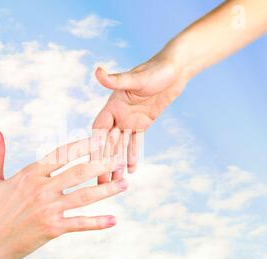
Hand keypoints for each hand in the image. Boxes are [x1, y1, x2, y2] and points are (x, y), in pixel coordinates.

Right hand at [0, 130, 127, 258]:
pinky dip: (98, 222)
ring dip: (107, 190)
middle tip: (121, 158)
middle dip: (102, 164)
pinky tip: (114, 220)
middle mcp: (42, 189)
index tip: (100, 139)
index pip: (61, 154)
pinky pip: (80, 224)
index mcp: (30, 174)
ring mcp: (48, 209)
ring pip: (84, 196)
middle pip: (79, 172)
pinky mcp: (53, 229)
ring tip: (125, 183)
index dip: (82, 145)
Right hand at [93, 53, 188, 177]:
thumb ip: (116, 80)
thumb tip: (98, 71)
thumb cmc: (156, 69)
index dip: (95, 147)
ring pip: (122, 146)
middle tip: (101, 182)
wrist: (176, 69)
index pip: (99, 130)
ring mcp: (130, 119)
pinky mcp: (143, 122)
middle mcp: (119, 114)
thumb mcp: (137, 77)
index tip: (90, 164)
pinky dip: (133, 154)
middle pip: (109, 142)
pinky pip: (136, 142)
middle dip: (105, 162)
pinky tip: (131, 170)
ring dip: (118, 162)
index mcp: (113, 105)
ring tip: (115, 182)